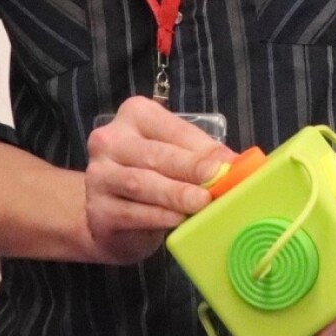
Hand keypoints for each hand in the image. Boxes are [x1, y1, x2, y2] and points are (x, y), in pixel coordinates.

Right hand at [84, 96, 235, 264]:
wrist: (109, 216)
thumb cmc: (151, 177)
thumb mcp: (174, 158)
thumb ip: (200, 156)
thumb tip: (237, 164)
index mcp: (134, 115)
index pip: (172, 129)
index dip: (201, 147)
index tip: (228, 163)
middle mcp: (110, 140)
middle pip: (156, 155)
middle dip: (191, 169)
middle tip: (218, 182)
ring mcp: (98, 175)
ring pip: (142, 183)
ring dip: (177, 194)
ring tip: (202, 203)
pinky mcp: (98, 209)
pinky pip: (133, 212)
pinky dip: (160, 216)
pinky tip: (179, 220)